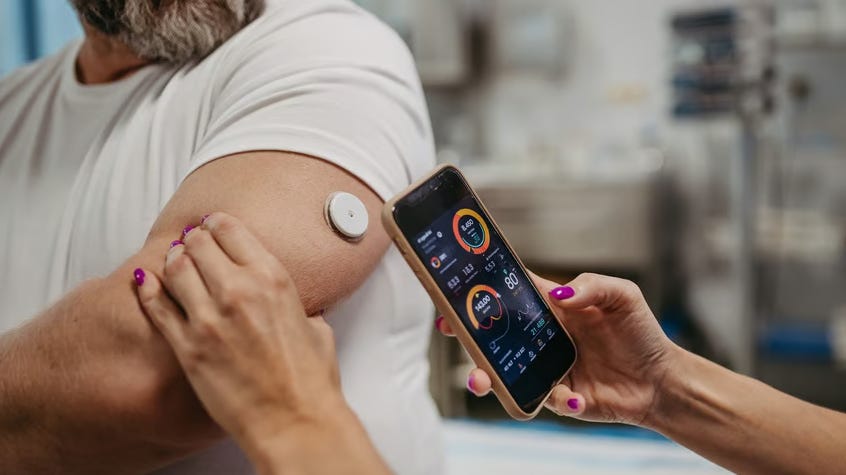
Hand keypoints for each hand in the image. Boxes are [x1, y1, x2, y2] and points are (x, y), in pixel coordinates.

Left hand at [133, 213, 347, 449]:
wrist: (294, 421)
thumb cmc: (310, 381)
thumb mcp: (317, 328)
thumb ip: (300, 308)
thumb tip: (296, 309)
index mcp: (273, 279)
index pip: (231, 229)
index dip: (216, 224)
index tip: (211, 226)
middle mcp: (239, 291)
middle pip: (198, 243)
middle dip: (193, 240)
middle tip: (191, 243)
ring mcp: (209, 319)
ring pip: (175, 269)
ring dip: (173, 261)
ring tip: (175, 263)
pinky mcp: (188, 348)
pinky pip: (157, 307)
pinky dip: (147, 289)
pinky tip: (144, 282)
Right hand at [437, 273, 679, 424]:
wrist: (662, 379)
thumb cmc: (641, 332)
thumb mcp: (622, 296)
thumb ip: (592, 286)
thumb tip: (559, 295)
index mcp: (552, 307)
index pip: (508, 294)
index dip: (479, 291)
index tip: (454, 292)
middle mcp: (543, 338)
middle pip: (495, 335)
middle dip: (468, 335)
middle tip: (453, 332)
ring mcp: (548, 368)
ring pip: (506, 373)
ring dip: (488, 377)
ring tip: (482, 380)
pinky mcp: (562, 398)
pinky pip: (547, 401)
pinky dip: (560, 401)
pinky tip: (577, 398)